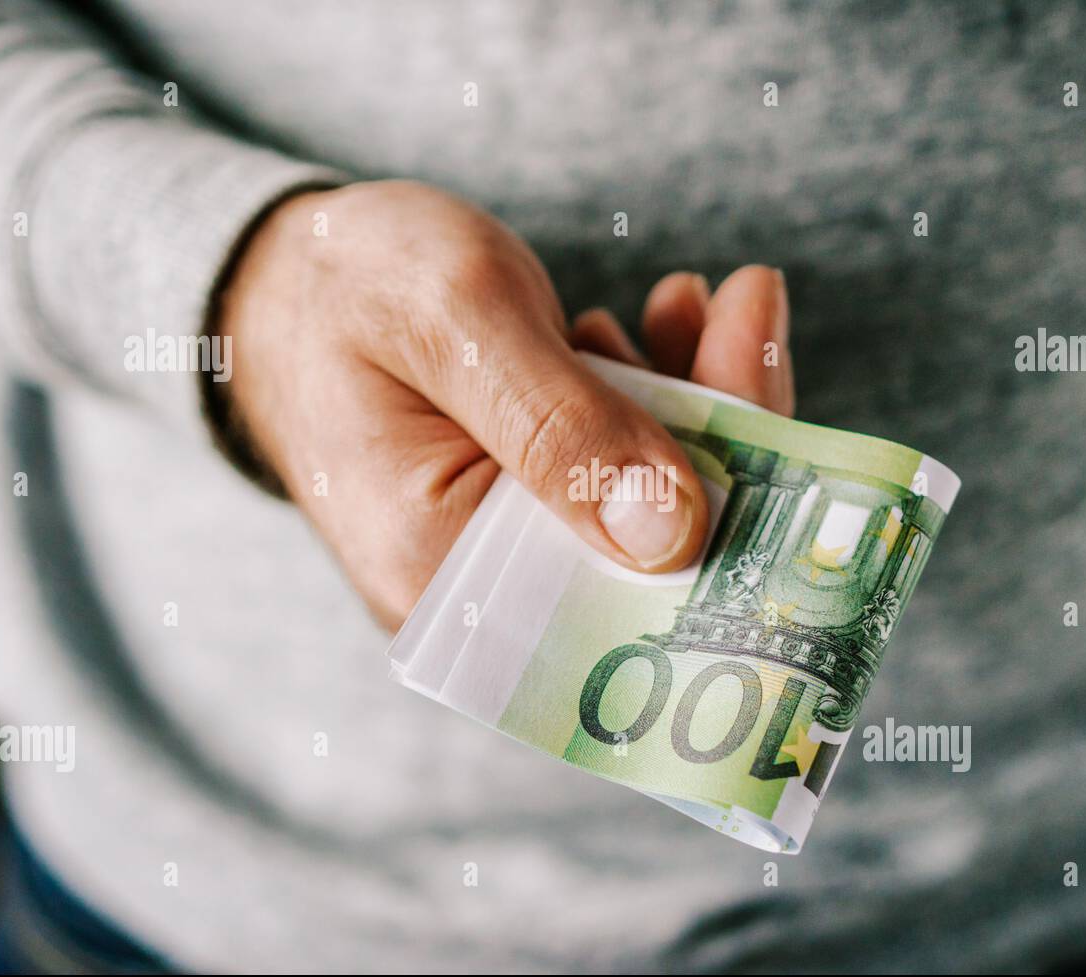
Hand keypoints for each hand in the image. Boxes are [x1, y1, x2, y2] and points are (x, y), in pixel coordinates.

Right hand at [214, 180, 793, 627]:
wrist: (282, 275)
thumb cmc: (344, 286)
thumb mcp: (458, 324)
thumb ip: (564, 424)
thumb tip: (679, 535)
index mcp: (449, 575)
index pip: (625, 591)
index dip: (730, 528)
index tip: (803, 444)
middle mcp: (485, 589)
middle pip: (655, 551)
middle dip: (726, 438)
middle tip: (749, 318)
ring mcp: (510, 548)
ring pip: (649, 501)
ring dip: (694, 402)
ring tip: (698, 304)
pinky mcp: (528, 504)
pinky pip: (621, 468)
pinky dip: (653, 397)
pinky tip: (654, 327)